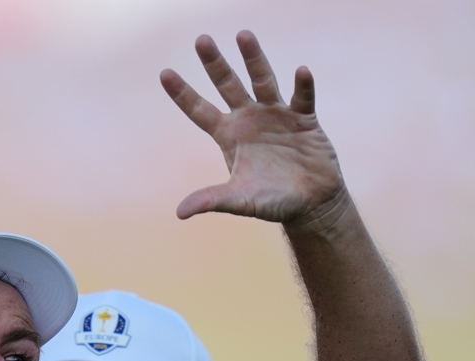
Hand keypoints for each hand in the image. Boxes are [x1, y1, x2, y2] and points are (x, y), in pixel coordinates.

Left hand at [161, 32, 346, 229]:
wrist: (309, 203)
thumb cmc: (272, 201)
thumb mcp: (239, 200)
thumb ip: (212, 200)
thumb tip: (181, 212)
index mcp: (228, 135)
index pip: (200, 110)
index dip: (183, 94)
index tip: (164, 73)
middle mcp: (249, 119)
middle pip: (228, 84)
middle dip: (215, 63)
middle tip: (201, 40)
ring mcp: (276, 115)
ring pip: (262, 80)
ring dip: (254, 59)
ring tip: (243, 35)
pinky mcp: (304, 119)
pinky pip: (302, 98)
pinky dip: (302, 85)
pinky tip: (301, 71)